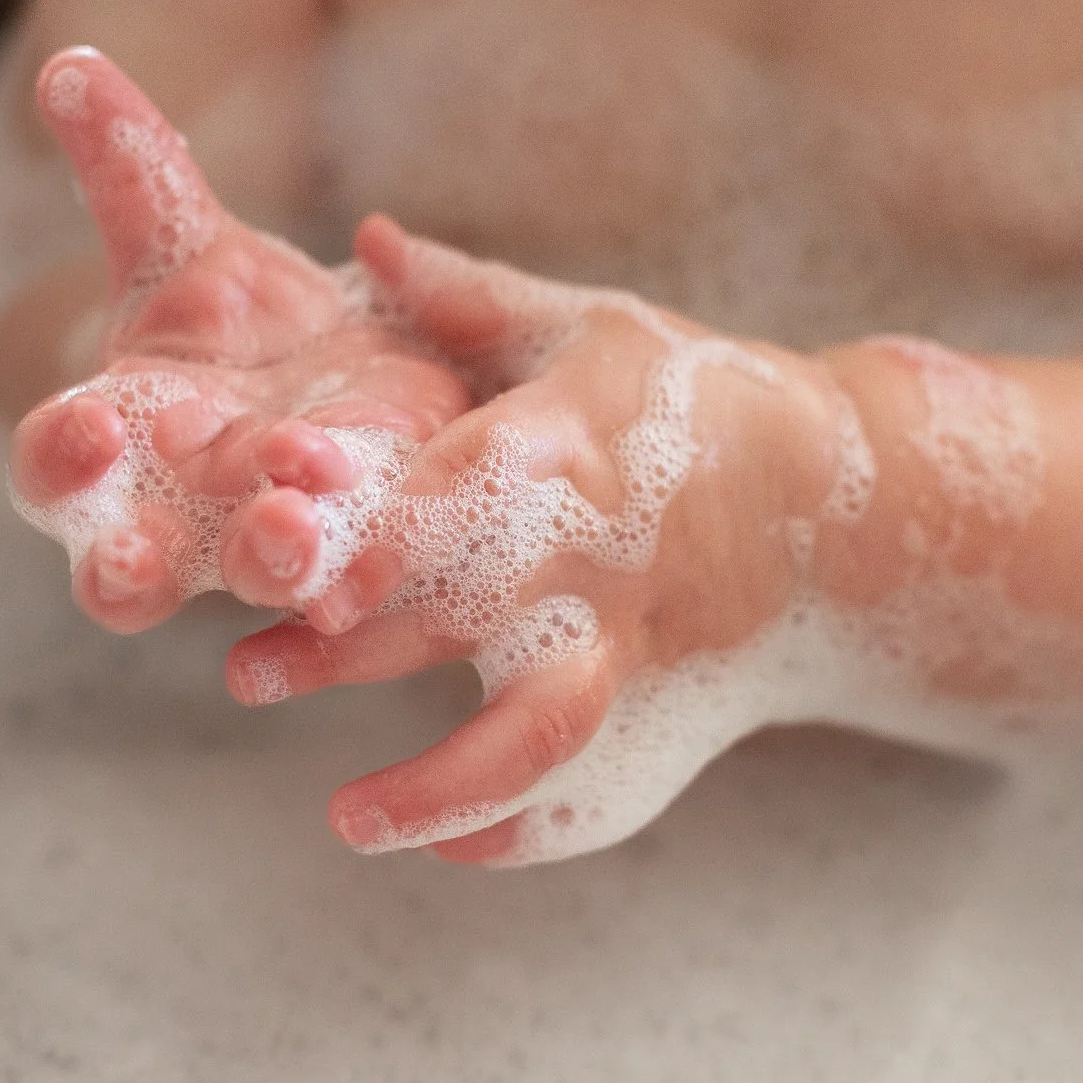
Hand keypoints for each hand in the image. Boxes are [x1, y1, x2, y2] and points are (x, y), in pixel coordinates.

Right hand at [8, 51, 472, 630]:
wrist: (362, 365)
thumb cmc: (241, 321)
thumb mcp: (183, 237)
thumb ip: (127, 163)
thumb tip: (68, 63)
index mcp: (112, 440)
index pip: (56, 463)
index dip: (62, 457)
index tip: (90, 428)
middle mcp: (177, 512)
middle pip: (125, 564)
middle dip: (130, 561)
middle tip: (141, 558)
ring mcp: (269, 544)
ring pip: (250, 574)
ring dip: (266, 559)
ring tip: (297, 530)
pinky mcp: (364, 556)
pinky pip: (355, 582)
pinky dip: (363, 575)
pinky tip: (387, 557)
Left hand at [227, 219, 882, 865]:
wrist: (838, 517)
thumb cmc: (689, 406)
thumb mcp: (591, 331)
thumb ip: (469, 300)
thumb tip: (368, 239)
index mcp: (577, 450)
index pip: (472, 488)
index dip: (392, 529)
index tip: (306, 557)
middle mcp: (602, 560)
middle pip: (470, 620)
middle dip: (352, 659)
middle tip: (244, 673)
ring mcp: (637, 655)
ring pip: (540, 738)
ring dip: (440, 788)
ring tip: (346, 819)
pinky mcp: (660, 729)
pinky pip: (589, 801)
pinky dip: (521, 832)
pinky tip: (444, 844)